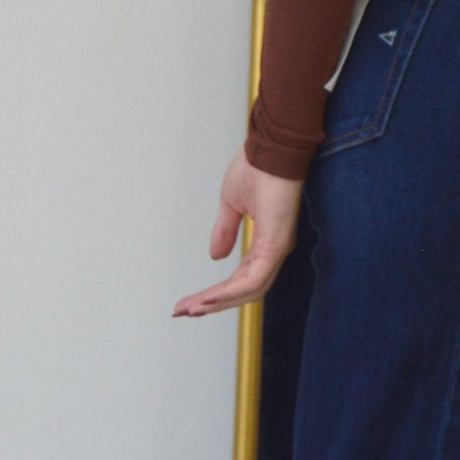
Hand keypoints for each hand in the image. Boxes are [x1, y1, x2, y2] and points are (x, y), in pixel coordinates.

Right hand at [173, 154, 303, 313]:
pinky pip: (253, 279)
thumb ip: (225, 232)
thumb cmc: (258, 168)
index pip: (239, 279)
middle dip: (211, 304)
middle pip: (243, 291)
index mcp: (265, 243)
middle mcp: (273, 251)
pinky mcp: (276, 245)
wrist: (270, 147)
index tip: (187, 303)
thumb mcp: (232, 204)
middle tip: (182, 312)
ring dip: (217, 303)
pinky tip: (208, 298)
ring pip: (248, 291)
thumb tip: (215, 257)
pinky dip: (230, 292)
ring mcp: (277, 249)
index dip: (214, 294)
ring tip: (191, 309)